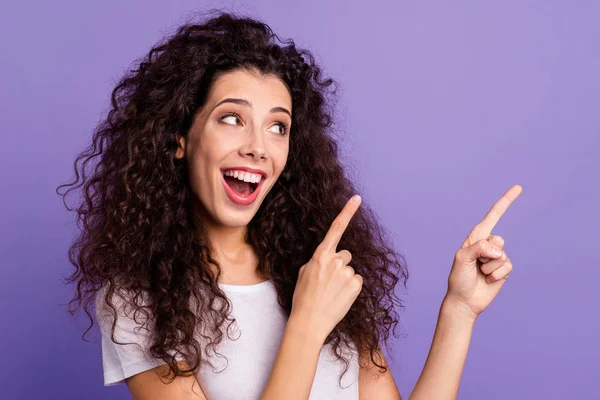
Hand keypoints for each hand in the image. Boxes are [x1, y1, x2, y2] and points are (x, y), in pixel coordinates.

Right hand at [290, 195, 363, 342]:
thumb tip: (329, 260)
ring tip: (332, 292)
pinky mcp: (356, 285)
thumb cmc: (303, 297)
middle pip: (345, 255)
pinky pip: (356, 281)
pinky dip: (350, 288)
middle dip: (339, 264)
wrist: (309, 321)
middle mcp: (336, 261)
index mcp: (320, 255)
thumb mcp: (304, 273)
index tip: (357, 198)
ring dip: (344, 279)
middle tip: (328, 281)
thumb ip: (318, 261)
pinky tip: (340, 297)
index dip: (347, 212)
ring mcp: (347, 273)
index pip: (336, 228)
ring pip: (350, 270)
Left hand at [445, 184, 522, 319]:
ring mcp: (496, 257)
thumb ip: (478, 247)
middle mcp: (487, 244)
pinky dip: (497, 275)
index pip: (493, 216)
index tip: (518, 188)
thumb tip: (498, 248)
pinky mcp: (504, 270)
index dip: (505, 202)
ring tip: (480, 274)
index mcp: (475, 238)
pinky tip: (488, 281)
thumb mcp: (462, 259)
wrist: (465, 301)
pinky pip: (507, 267)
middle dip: (487, 254)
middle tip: (475, 265)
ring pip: (503, 255)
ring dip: (490, 267)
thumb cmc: (459, 279)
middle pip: (498, 239)